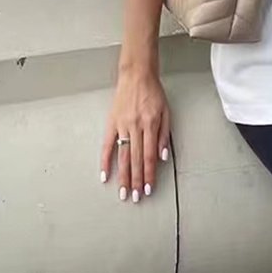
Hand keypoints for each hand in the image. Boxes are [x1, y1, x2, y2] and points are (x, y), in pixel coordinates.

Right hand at [100, 67, 170, 201]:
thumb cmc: (153, 92)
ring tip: (123, 192)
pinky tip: (105, 175)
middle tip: (136, 197)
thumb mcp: (166, 111)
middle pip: (136, 159)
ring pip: (122, 156)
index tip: (149, 188)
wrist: (136, 75)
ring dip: (123, 176)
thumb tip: (162, 156)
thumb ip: (165, 134)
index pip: (150, 155)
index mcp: (151, 124)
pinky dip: (105, 161)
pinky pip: (107, 145)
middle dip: (137, 180)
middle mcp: (136, 127)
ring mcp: (122, 125)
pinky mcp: (111, 123)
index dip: (149, 173)